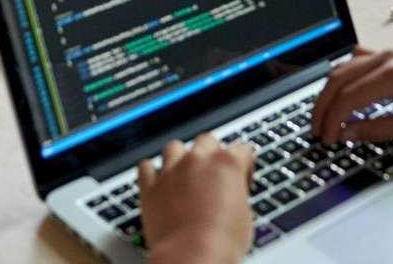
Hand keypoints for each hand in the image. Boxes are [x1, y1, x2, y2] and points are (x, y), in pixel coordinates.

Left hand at [140, 134, 252, 263]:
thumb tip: (232, 196)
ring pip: (175, 147)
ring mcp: (172, 170)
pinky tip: (158, 182)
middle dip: (210, 155)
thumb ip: (237, 194)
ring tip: (183, 177)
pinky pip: (146, 167)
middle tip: (211, 177)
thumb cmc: (221, 244)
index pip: (242, 150)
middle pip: (206, 140)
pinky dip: (151, 173)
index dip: (243, 166)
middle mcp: (198, 160)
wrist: (192, 258)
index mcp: (227, 164)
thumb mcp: (245, 217)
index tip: (240, 180)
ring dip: (180, 159)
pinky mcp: (151, 186)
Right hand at [312, 48, 392, 144]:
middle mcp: (386, 59)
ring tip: (326, 116)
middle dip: (323, 106)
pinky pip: (357, 61)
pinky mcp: (390, 54)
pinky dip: (344, 77)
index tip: (327, 138)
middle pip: (338, 79)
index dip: (332, 120)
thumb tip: (349, 133)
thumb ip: (379, 129)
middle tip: (318, 130)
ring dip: (330, 92)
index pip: (348, 97)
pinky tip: (343, 93)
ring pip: (343, 68)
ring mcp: (387, 53)